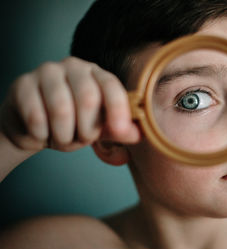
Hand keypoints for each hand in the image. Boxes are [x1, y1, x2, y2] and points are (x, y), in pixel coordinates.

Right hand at [0, 56, 139, 151]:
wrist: (34, 127)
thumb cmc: (72, 124)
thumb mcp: (99, 128)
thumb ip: (118, 130)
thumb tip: (139, 134)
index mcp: (98, 74)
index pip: (111, 86)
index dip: (118, 109)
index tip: (119, 130)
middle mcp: (74, 66)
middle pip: (88, 98)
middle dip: (87, 130)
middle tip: (82, 139)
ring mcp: (47, 72)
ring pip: (61, 109)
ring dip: (64, 135)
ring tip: (62, 138)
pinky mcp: (23, 84)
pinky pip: (36, 116)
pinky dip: (42, 135)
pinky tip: (42, 134)